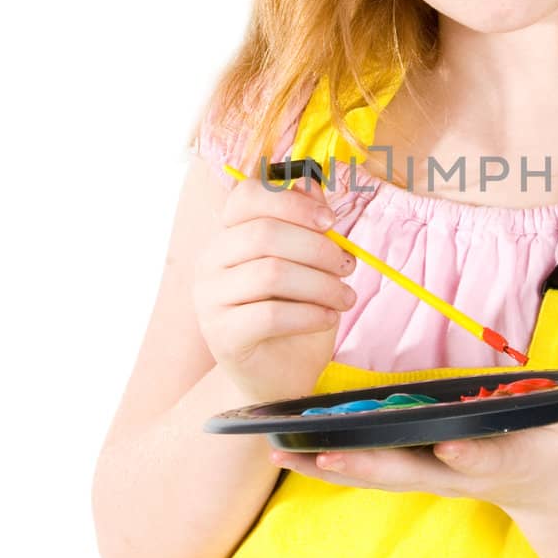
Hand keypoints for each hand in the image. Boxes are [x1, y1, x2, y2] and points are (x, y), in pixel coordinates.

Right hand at [192, 167, 358, 405]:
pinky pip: (271, 315)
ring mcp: (210, 300)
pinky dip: (310, 314)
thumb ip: (307, 222)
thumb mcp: (308, 263)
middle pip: (265, 234)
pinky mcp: (222, 337)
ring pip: (272, 274)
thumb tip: (311, 181)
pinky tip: (328, 318)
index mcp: (228, 235)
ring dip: (321, 284)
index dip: (292, 201)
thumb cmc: (294, 312)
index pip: (246, 196)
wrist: (278, 376)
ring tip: (345, 297)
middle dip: (318, 248)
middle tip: (348, 266)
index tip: (331, 221)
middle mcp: (210, 262)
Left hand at [270, 387, 557, 514]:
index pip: (481, 458)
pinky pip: (361, 468)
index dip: (468, 453)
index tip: (448, 445)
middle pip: (405, 472)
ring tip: (278, 451)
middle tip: (323, 454)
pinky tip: (284, 451)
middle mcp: (454, 472)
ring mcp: (428, 475)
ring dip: (326, 465)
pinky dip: (324, 462)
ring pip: (371, 473)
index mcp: (499, 458)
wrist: (547, 487)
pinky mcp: (410, 470)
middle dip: (365, 463)